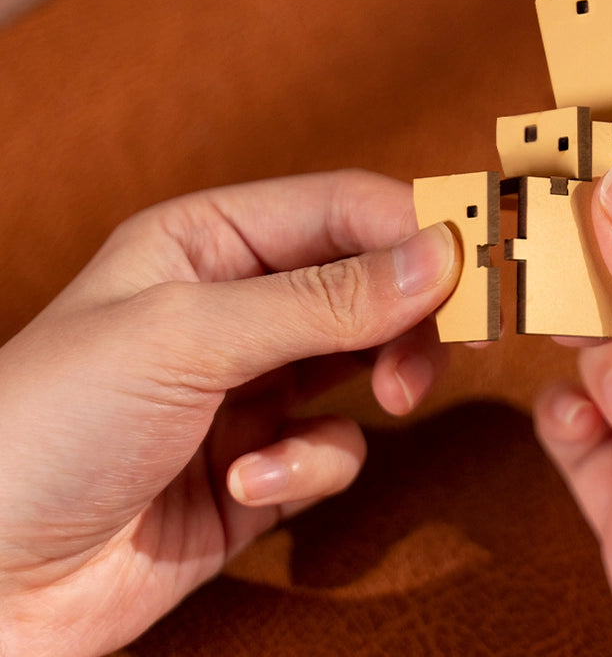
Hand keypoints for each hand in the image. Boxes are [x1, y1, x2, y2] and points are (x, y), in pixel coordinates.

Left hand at [0, 170, 458, 656]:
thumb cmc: (48, 424)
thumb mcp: (187, 336)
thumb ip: (321, 297)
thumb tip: (439, 255)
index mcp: (207, 239)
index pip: (342, 207)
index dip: (416, 226)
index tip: (482, 261)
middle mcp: (234, 304)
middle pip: (369, 280)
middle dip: (411, 311)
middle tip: (456, 339)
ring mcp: (247, 388)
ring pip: (366, 360)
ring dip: (382, 381)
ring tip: (387, 401)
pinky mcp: (256, 469)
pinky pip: (332, 448)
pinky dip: (311, 469)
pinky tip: (251, 486)